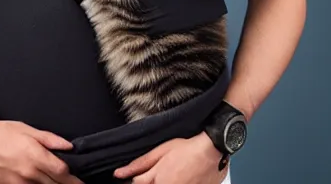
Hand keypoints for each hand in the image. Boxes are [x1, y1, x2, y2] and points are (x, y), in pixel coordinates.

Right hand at [0, 118, 83, 183]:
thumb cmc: (2, 132)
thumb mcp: (28, 130)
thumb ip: (49, 139)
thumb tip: (68, 146)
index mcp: (35, 157)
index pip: (62, 173)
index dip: (73, 178)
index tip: (80, 181)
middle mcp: (28, 174)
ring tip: (54, 183)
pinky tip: (34, 183)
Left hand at [113, 132, 228, 183]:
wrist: (212, 152)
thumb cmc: (187, 149)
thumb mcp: (160, 152)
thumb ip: (138, 165)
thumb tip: (119, 174)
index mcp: (156, 180)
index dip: (134, 179)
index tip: (138, 175)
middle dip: (150, 180)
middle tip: (161, 171)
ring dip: (162, 180)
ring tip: (173, 172)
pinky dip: (176, 182)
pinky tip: (180, 176)